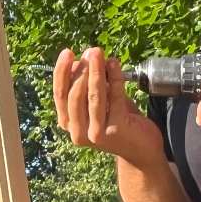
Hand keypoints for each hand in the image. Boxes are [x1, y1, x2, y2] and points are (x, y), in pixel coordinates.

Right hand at [53, 47, 166, 169]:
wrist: (141, 150)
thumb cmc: (118, 122)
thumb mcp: (98, 102)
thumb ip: (85, 86)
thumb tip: (77, 62)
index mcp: (68, 124)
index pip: (59, 95)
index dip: (61, 72)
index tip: (67, 52)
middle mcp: (78, 132)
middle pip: (74, 95)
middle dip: (82, 69)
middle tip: (91, 51)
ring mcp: (96, 133)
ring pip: (93, 97)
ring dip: (96, 71)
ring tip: (99, 54)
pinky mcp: (116, 130)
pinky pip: (114, 98)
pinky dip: (115, 79)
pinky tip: (115, 65)